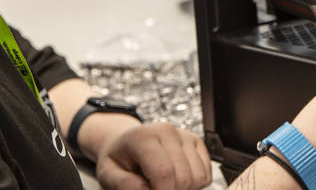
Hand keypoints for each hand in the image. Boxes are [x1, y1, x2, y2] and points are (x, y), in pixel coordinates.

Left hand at [93, 120, 211, 189]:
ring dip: (184, 188)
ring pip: (198, 176)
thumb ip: (123, 184)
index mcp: (143, 137)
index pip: (164, 174)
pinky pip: (206, 172)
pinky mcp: (196, 141)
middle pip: (183, 178)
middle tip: (154, 188)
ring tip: (164, 184)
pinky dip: (195, 183)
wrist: (126, 141)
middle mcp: (167, 131)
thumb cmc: (118, 159)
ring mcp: (183, 135)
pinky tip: (176, 178)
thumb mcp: (108, 173)